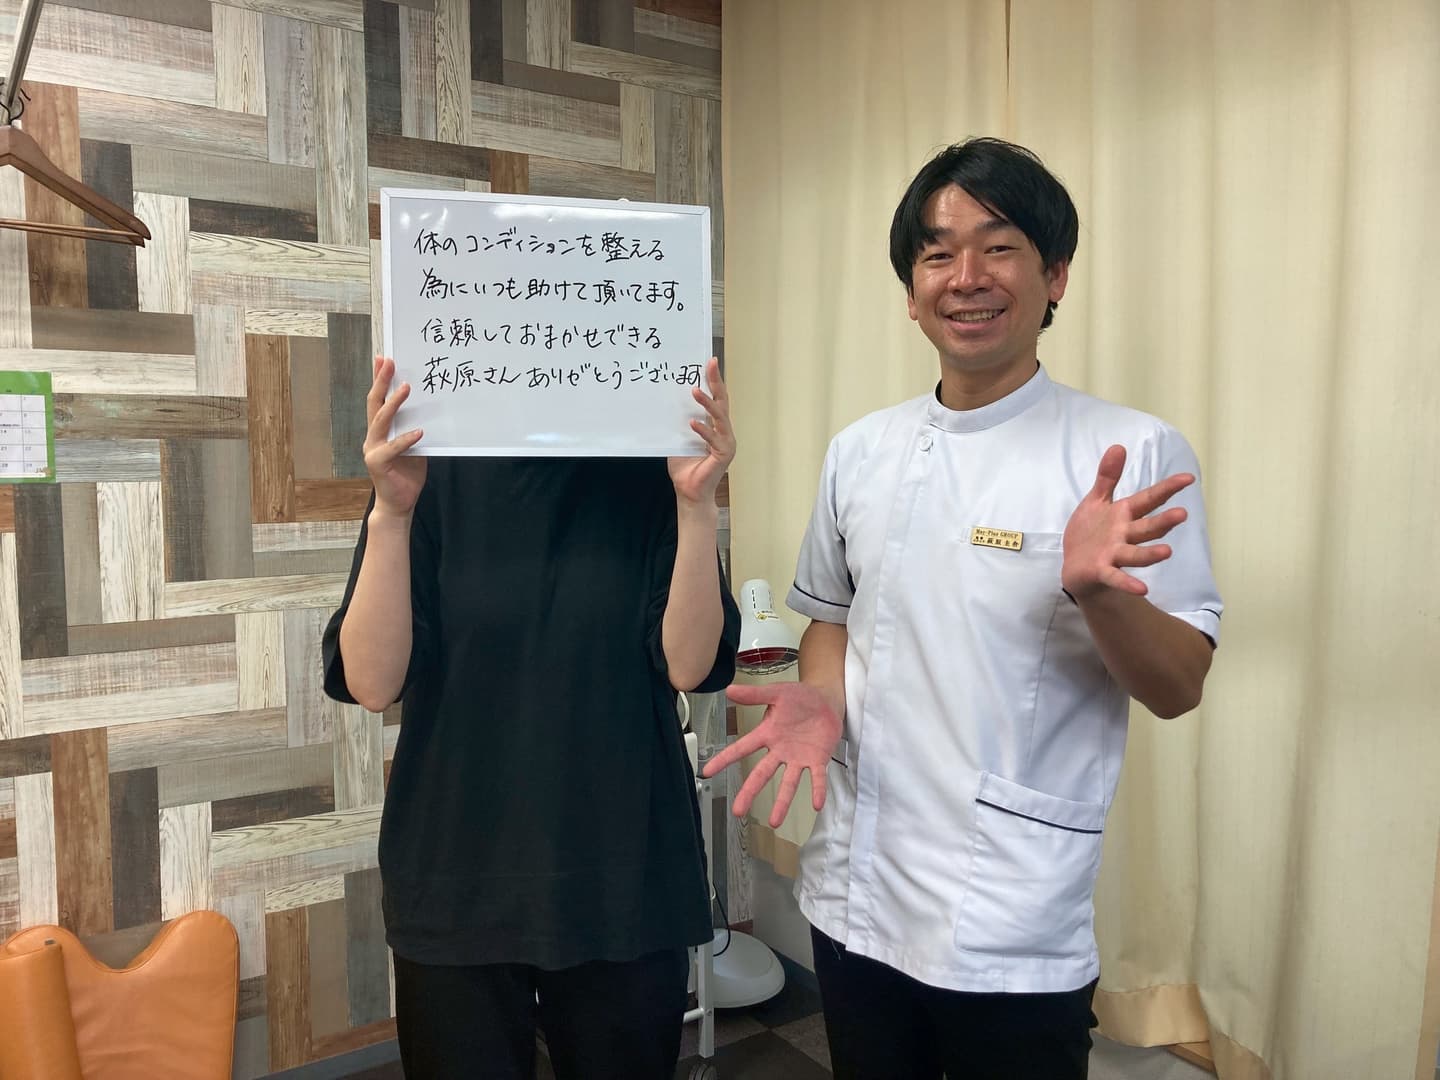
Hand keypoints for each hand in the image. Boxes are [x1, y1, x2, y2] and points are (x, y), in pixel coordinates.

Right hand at [363, 356, 427, 517]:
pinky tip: (419, 432)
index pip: (378, 399)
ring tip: (406, 388)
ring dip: (393, 403)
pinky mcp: (378, 463)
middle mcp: (373, 436)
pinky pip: (392, 447)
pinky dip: (406, 439)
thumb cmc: (407, 474)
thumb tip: (430, 407)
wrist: (399, 503)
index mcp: (381, 430)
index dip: (379, 379)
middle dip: (381, 381)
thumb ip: (415, 427)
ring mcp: (373, 449)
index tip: (383, 358)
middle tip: (388, 362)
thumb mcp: (415, 445)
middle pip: (374, 403)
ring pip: (381, 420)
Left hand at [667, 358, 733, 506]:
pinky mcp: (724, 455)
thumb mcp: (678, 438)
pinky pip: (714, 439)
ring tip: (695, 391)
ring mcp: (727, 443)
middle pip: (722, 402)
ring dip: (707, 404)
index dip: (713, 381)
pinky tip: (693, 423)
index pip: (716, 399)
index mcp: (714, 426)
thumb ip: (678, 422)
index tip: (709, 362)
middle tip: (710, 365)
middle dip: (716, 382)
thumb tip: (666, 401)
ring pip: (719, 418)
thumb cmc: (685, 466)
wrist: (689, 492)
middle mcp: (724, 432)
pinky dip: (703, 430)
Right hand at [701, 683, 841, 827]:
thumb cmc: (800, 697)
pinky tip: (816, 804)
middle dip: (749, 792)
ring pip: (788, 783)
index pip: (742, 748)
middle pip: (762, 774)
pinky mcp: (818, 759)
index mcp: (767, 734)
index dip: (724, 759)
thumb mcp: (776, 693)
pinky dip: (817, 790)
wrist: (826, 698)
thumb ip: (754, 695)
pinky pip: (817, 778)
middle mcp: (780, 751)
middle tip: (737, 811)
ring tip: (774, 821)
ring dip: (782, 802)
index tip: (707, 771)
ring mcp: (798, 757)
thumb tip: (729, 690)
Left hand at [1061, 444, 1191, 599]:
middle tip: (1182, 514)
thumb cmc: (1091, 533)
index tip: (1188, 478)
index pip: (1149, 499)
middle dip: (1163, 522)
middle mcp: (1124, 535)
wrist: (1074, 566)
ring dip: (1150, 554)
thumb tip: (1119, 446)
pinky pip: (1115, 576)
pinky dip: (1127, 582)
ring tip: (1167, 552)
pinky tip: (1142, 589)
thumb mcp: (1097, 500)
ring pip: (1135, 552)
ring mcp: (1114, 554)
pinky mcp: (1101, 570)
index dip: (1167, 489)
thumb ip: (1108, 477)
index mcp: (1124, 514)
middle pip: (1146, 527)